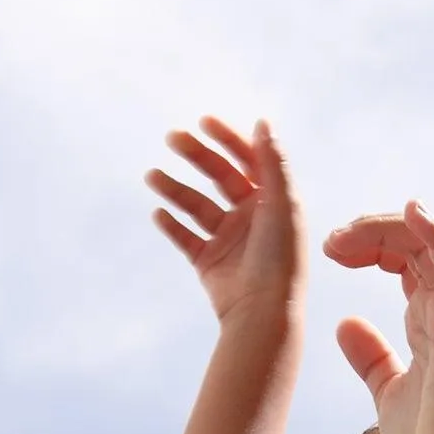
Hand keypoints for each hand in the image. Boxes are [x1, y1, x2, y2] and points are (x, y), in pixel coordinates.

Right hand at [148, 116, 306, 325]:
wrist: (263, 312)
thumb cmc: (280, 257)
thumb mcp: (281, 203)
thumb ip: (272, 162)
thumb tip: (263, 121)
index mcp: (273, 200)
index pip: (249, 158)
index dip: (228, 137)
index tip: (204, 121)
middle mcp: (251, 216)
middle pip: (219, 175)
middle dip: (196, 155)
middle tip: (172, 138)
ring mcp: (228, 238)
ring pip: (196, 204)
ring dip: (174, 188)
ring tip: (152, 176)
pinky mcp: (208, 262)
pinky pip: (185, 237)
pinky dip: (171, 224)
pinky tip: (158, 212)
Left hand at [320, 200, 433, 433]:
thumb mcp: (390, 391)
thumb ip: (372, 357)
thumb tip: (345, 324)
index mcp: (430, 321)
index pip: (404, 259)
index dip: (369, 245)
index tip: (331, 251)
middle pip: (415, 243)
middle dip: (371, 232)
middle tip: (331, 243)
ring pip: (431, 244)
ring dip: (388, 228)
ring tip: (344, 237)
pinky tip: (414, 212)